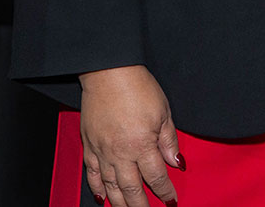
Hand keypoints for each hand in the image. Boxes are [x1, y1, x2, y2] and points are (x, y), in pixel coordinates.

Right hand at [78, 65, 181, 206]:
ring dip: (121, 203)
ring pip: (111, 186)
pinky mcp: (89, 145)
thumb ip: (169, 140)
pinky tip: (103, 198)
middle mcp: (120, 152)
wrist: (108, 72)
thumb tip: (175, 162)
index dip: (164, 191)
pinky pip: (92, 174)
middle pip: (132, 189)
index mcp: (141, 144)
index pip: (156, 177)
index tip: (171, 200)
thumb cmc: (137, 87)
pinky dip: (97, 188)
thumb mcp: (163, 112)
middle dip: (142, 205)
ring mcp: (102, 151)